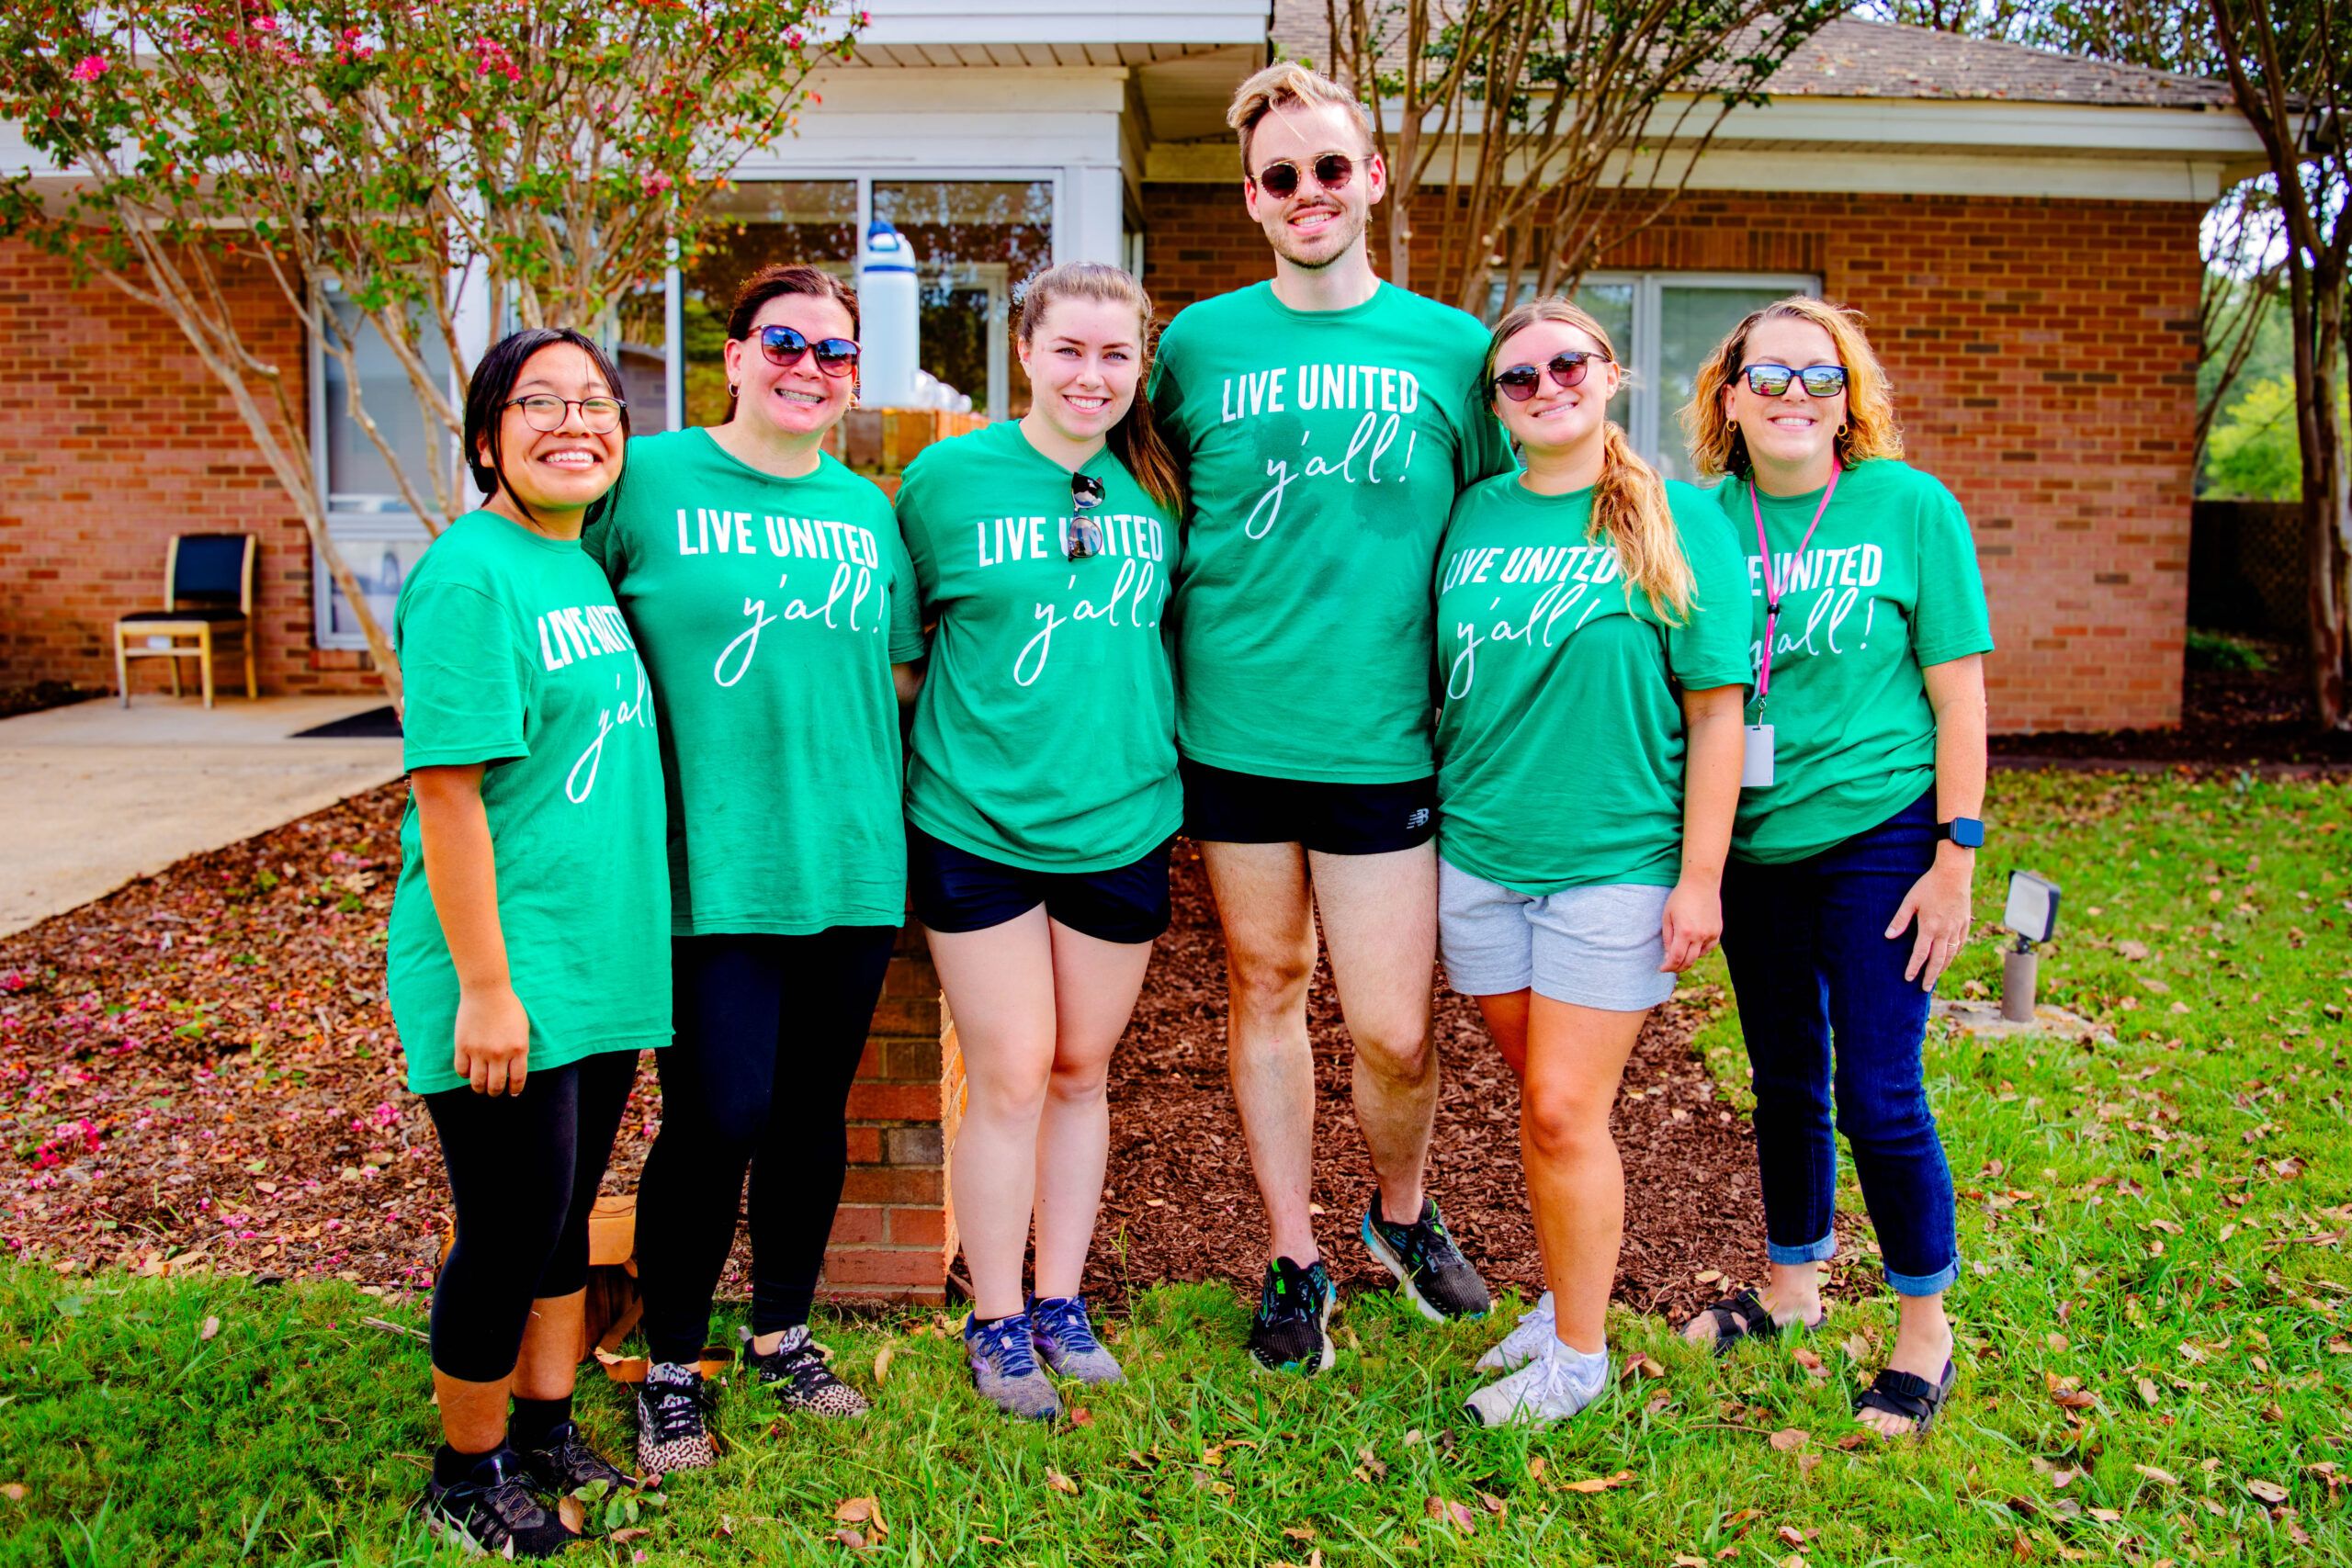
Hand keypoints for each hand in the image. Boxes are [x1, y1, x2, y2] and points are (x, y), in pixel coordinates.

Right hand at [452, 983, 530, 1095]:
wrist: (487, 991)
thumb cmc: (508, 1008)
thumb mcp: (523, 1029)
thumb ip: (519, 1050)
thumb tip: (513, 1072)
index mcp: (518, 1049)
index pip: (517, 1080)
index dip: (515, 1090)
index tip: (512, 1092)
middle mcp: (499, 1053)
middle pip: (495, 1086)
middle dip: (495, 1092)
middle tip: (494, 1090)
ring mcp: (480, 1051)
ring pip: (477, 1083)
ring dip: (479, 1088)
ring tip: (481, 1086)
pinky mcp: (463, 1047)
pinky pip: (462, 1071)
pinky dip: (465, 1075)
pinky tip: (469, 1070)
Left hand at [1659, 875, 1722, 973]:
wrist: (1701, 883)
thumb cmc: (1680, 898)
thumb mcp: (1667, 916)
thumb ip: (1667, 938)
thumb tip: (1668, 956)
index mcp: (1684, 932)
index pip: (1676, 958)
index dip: (1668, 967)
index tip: (1662, 968)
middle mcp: (1699, 936)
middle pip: (1688, 962)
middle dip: (1677, 968)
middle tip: (1670, 967)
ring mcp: (1711, 934)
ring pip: (1699, 956)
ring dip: (1688, 959)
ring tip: (1679, 954)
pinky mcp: (1717, 931)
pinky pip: (1708, 948)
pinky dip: (1699, 951)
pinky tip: (1692, 946)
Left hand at [1887, 849, 1974, 990]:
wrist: (1954, 873)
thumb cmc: (1929, 885)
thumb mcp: (1910, 901)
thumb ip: (1900, 920)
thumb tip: (1888, 936)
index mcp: (1929, 927)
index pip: (1920, 954)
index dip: (1914, 968)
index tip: (1908, 978)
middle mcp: (1945, 931)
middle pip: (1938, 960)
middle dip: (1930, 975)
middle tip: (1924, 988)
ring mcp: (1957, 928)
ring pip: (1951, 954)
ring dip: (1942, 967)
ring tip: (1935, 977)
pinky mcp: (1965, 923)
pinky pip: (1961, 943)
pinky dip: (1955, 954)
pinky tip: (1950, 958)